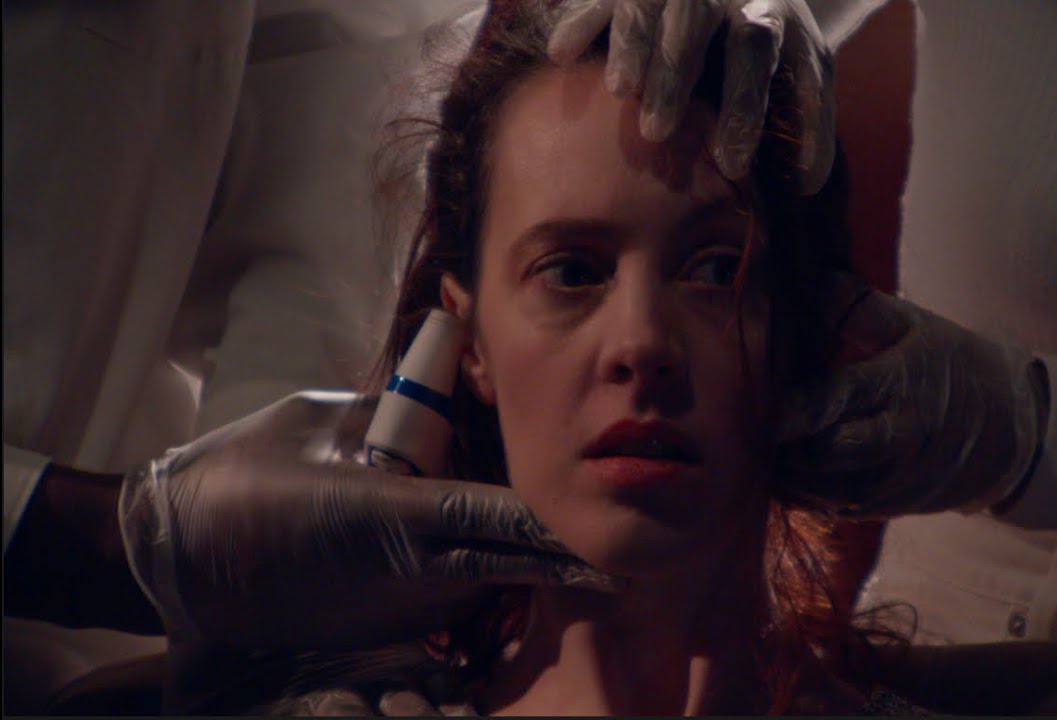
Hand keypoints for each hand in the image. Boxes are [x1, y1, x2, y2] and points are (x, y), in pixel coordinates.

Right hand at [119, 390, 617, 650]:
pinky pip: (446, 604)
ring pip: (481, 586)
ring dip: (514, 572)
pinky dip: (468, 587)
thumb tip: (427, 394)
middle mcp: (406, 571)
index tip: (606, 540)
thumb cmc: (244, 477)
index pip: (497, 517)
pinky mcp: (381, 630)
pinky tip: (475, 568)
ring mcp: (395, 608)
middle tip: (610, 559)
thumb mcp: (317, 422)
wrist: (182, 557)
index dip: (555, 529)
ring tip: (558, 552)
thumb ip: (382, 414)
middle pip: (508, 564)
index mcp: (393, 513)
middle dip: (561, 562)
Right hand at [548, 0, 834, 193]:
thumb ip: (811, 122)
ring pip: (647, 3)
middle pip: (695, 21)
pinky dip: (579, 22)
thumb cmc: (775, 46)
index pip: (756, 56)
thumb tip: (810, 184)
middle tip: (658, 131)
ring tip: (620, 90)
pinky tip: (561, 55)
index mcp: (769, 14)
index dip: (743, 109)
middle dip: (675, 75)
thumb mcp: (805, 71)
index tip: (731, 163)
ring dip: (632, 45)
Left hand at [776, 282, 1048, 516]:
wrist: (1010, 429)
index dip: (796, 405)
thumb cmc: (950, 365)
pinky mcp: (890, 508)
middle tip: (756, 424)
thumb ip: (856, 305)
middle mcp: (899, 439)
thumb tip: (809, 273)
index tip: (763, 401)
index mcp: (900, 384)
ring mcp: (895, 481)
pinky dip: (804, 492)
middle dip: (786, 441)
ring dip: (789, 471)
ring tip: (766, 446)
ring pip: (824, 489)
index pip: (839, 397)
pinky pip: (833, 508)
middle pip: (827, 451)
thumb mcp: (912, 325)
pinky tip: (788, 469)